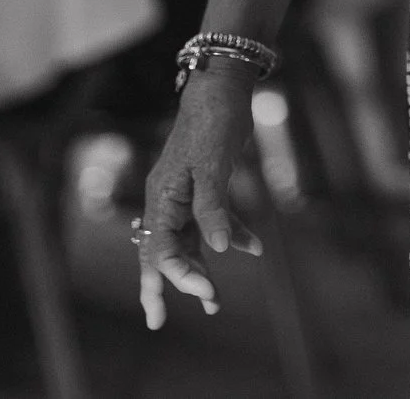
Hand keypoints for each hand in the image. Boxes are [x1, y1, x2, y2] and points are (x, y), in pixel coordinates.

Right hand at [137, 68, 262, 328]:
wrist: (224, 86)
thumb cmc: (214, 122)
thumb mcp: (214, 166)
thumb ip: (213, 209)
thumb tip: (217, 251)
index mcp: (162, 197)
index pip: (161, 249)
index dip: (179, 275)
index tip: (207, 290)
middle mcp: (167, 199)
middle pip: (160, 252)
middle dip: (163, 286)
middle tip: (157, 322)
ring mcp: (184, 194)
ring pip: (187, 241)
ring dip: (200, 268)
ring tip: (213, 303)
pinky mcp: (203, 186)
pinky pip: (210, 221)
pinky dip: (229, 235)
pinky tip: (252, 248)